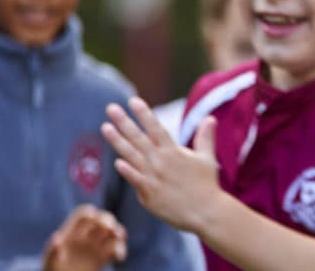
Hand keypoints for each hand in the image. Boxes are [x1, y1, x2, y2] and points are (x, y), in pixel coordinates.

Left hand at [41, 204, 126, 270]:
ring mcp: (96, 246)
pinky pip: (116, 249)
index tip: (92, 216)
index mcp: (71, 232)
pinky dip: (120, 250)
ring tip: (120, 236)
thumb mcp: (50, 263)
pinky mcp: (104, 258)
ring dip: (118, 231)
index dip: (88, 213)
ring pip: (112, 233)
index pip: (82, 215)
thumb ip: (53, 252)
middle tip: (110, 228)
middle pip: (101, 219)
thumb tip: (57, 239)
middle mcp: (85, 236)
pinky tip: (118, 258)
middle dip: (107, 220)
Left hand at [101, 97, 225, 233]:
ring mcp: (154, 177)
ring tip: (105, 127)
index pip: (156, 128)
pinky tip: (117, 162)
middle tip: (111, 108)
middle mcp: (162, 161)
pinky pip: (135, 179)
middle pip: (139, 138)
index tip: (133, 100)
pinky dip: (126, 171)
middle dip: (124, 122)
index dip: (144, 114)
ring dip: (117, 141)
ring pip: (132, 156)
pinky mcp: (150, 194)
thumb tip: (210, 118)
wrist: (207, 213)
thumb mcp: (207, 158)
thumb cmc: (207, 185)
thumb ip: (205, 137)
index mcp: (174, 151)